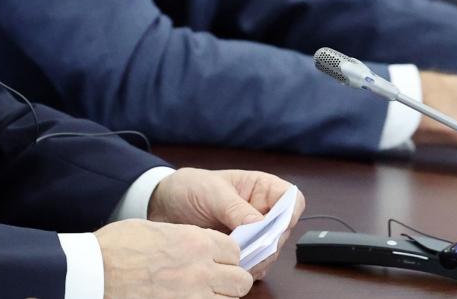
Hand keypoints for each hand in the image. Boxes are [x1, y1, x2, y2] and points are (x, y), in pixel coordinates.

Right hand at [96, 219, 252, 298]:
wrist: (94, 271)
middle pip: (240, 280)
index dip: (226, 257)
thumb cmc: (117, 247)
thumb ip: (184, 239)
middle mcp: (201, 271)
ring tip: (197, 293)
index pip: (235, 251)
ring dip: (218, 297)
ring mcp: (192, 297)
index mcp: (196, 242)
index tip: (216, 261)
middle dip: (230, 281)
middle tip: (213, 282)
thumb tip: (195, 247)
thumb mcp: (156, 230)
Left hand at [149, 168, 305, 279]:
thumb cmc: (189, 187)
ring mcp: (253, 232)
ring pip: (271, 251)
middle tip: (248, 250)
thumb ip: (235, 208)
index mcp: (261, 188)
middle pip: (284, 231)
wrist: (163, 204)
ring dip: (258, 259)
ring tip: (236, 260)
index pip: (293, 200)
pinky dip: (248, 268)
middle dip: (268, 243)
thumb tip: (260, 224)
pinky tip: (232, 267)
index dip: (289, 215)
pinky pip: (256, 264)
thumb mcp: (212, 192)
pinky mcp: (242, 249)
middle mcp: (262, 210)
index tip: (273, 228)